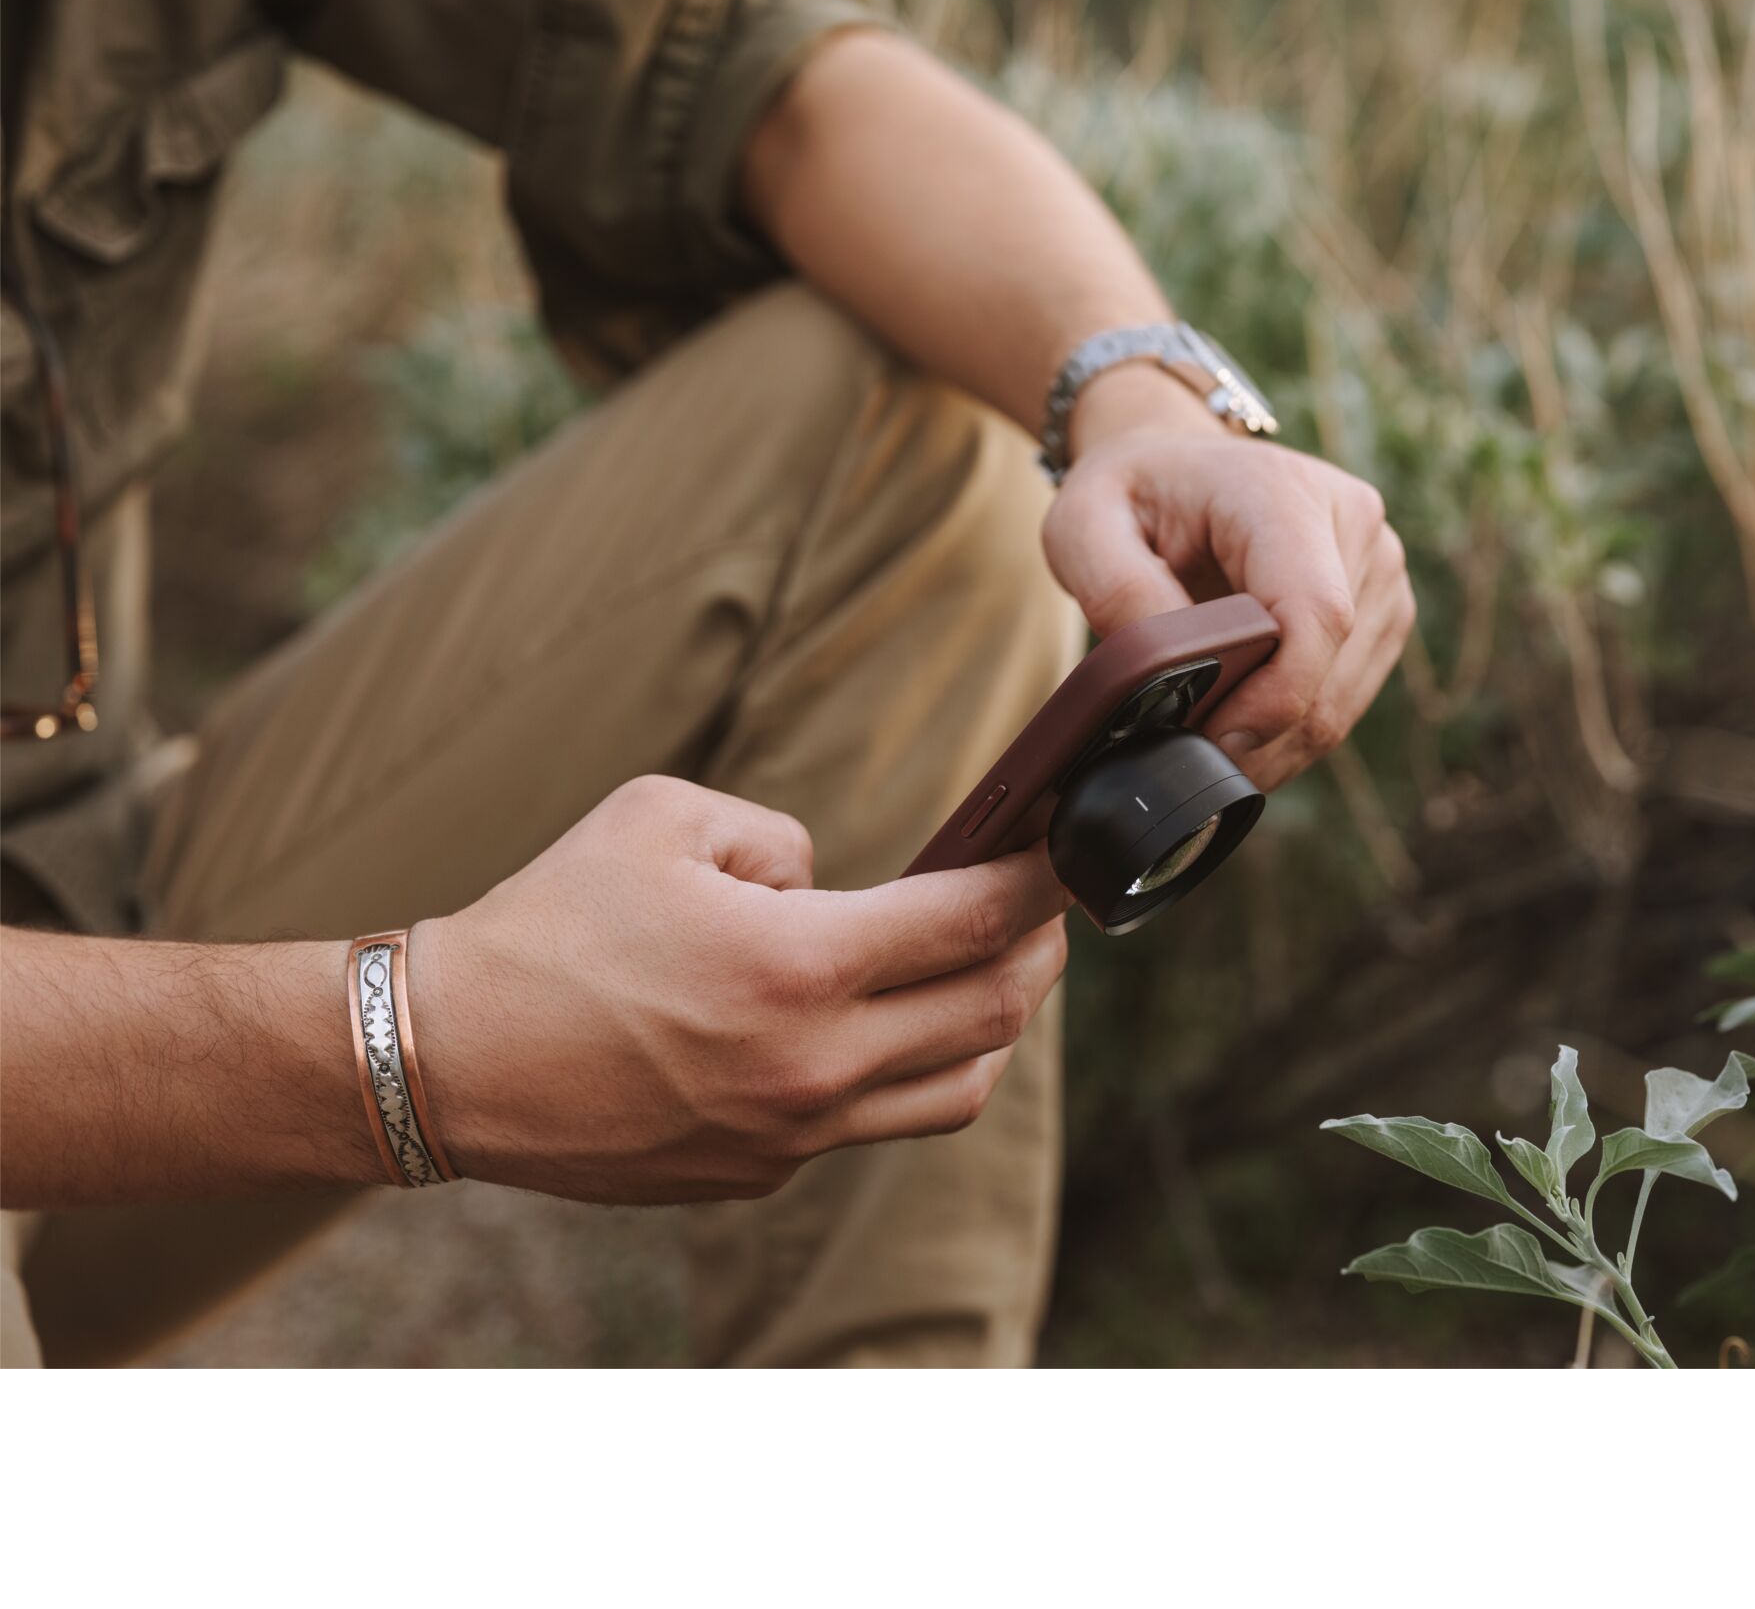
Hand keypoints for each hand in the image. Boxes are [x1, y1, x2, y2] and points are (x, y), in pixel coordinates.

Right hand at [408, 777, 1069, 1205]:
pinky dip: (900, 1072)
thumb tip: (828, 885)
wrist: (447, 1057)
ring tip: (983, 974)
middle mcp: (812, 1067)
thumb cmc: (551, 922)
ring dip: (991, 1028)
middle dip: (1040, 953)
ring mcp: (789, 1137)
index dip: (1040, 882)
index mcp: (798, 968)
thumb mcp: (665, 818)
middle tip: (1047, 909)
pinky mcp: (755, 1175)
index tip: (1067, 854)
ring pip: (952, 1091)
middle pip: (991, 1016)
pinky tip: (876, 1028)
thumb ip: (779, 838)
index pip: (972, 923)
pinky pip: (868, 1126)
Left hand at [1042, 366, 1414, 790]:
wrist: (1168, 466)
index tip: (1214, 741)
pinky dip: (1294, 729)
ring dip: (1278, 742)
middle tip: (1187, 757)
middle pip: (1331, 668)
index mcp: (1283, 492)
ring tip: (1206, 742)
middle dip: (1261, 734)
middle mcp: (1352, 523)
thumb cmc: (1127, 495)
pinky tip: (1240, 724)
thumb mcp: (1083, 529)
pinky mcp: (1382, 606)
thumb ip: (1122, 597)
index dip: (1275, 697)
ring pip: (1344, 696)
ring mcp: (1379, 566)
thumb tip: (1172, 679)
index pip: (1314, 614)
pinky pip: (1349, 696)